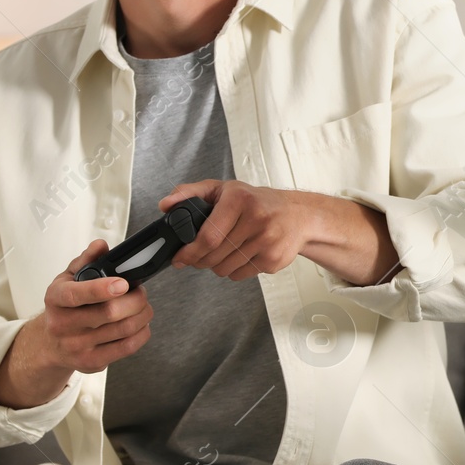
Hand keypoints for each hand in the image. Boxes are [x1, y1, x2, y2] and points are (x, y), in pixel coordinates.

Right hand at [37, 239, 155, 373]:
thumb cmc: (65, 306)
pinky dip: (142, 333)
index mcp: (56, 298)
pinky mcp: (91, 362)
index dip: (101, 289)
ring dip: (142, 314)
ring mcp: (76, 346)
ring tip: (143, 306)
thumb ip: (86, 260)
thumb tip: (101, 246)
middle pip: (109, 313)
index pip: (76, 295)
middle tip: (141, 292)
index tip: (123, 283)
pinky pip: (126, 347)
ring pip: (123, 329)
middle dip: (135, 299)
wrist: (50, 343)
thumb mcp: (68, 279)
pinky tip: (141, 324)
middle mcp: (62, 325)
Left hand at [160, 179, 313, 280]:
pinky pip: (240, 275)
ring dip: (216, 266)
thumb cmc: (257, 201)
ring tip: (222, 252)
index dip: (189, 252)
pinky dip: (234, 270)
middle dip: (199, 261)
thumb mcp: (224, 189)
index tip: (179, 258)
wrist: (299, 214)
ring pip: (225, 269)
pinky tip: (241, 255)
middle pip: (214, 256)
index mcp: (240, 199)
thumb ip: (191, 193)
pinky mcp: (274, 260)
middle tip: (196, 257)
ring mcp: (268, 241)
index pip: (208, 237)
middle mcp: (257, 219)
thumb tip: (165, 204)